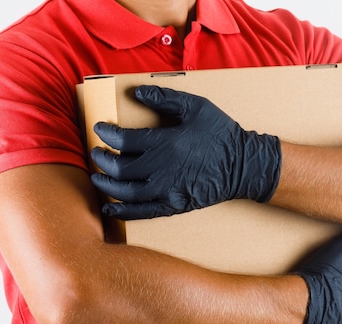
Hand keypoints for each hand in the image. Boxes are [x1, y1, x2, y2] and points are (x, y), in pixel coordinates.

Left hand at [90, 85, 281, 219]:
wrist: (244, 165)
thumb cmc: (221, 134)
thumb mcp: (196, 107)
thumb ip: (165, 98)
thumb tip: (136, 92)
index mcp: (166, 142)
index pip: (123, 140)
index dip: (106, 134)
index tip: (100, 129)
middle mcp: (162, 169)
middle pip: (119, 169)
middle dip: (102, 160)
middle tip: (96, 153)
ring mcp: (168, 190)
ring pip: (126, 193)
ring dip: (107, 186)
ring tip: (99, 178)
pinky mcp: (175, 205)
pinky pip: (143, 212)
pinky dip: (123, 212)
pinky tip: (110, 208)